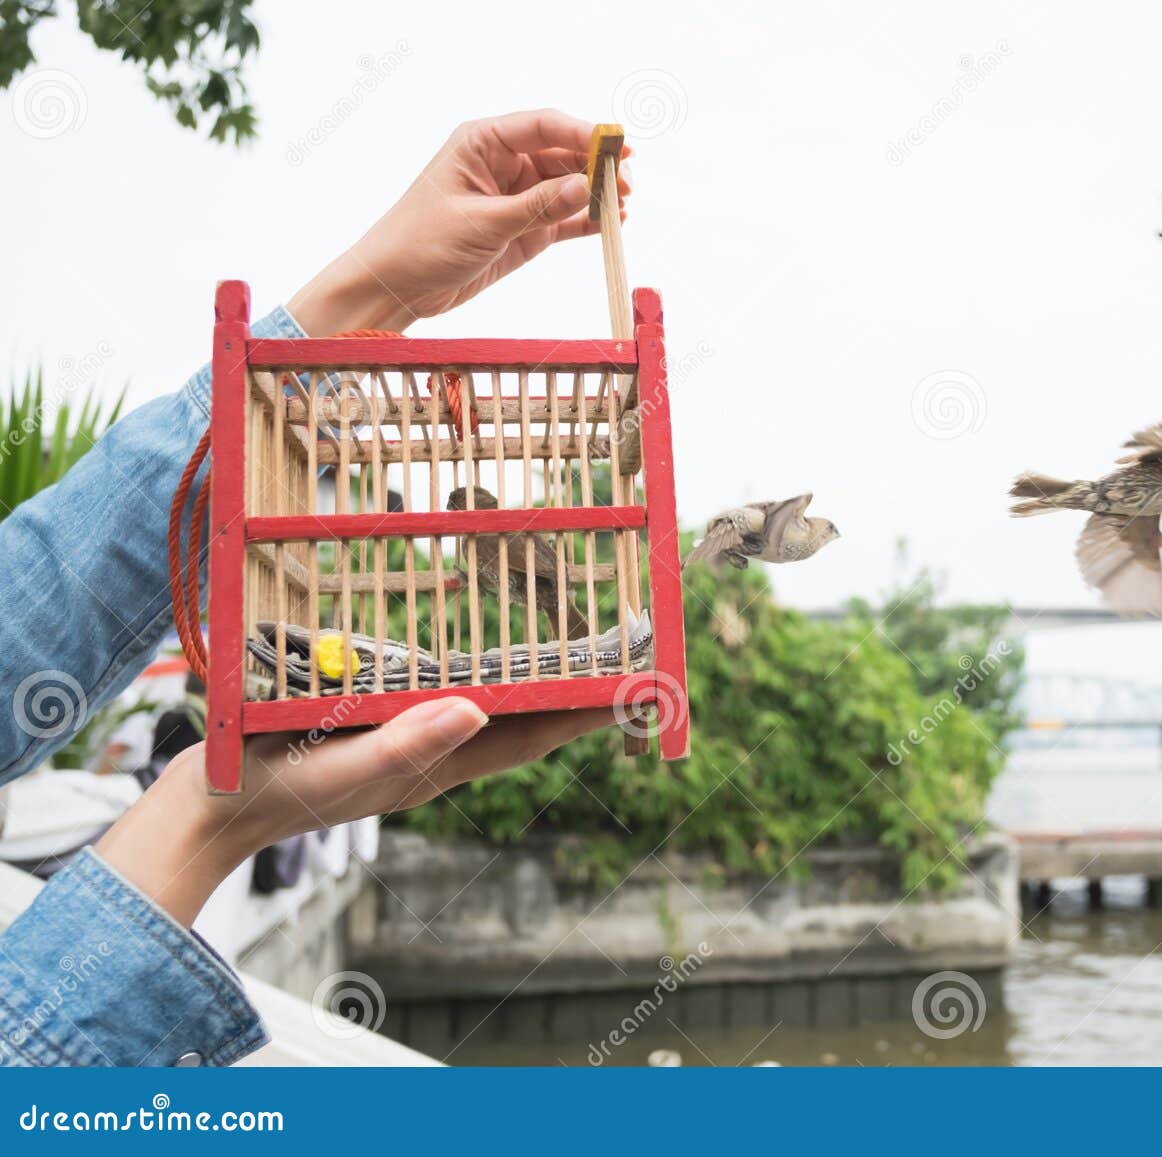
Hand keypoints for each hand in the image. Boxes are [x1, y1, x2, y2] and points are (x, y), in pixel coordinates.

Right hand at [95, 700, 615, 925]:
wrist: (203, 812)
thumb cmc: (265, 789)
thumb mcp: (335, 767)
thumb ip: (402, 745)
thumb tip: (476, 711)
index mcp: (433, 766)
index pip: (530, 736)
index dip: (585, 709)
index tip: (637, 677)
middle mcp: (432, 756)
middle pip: (522, 722)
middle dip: (575, 691)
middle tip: (623, 649)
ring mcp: (406, 745)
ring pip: (490, 712)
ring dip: (534, 683)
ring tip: (577, 650)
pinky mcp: (376, 730)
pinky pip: (446, 702)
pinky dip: (479, 680)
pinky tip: (480, 661)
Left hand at [287, 109, 631, 335]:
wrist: (396, 286)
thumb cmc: (421, 242)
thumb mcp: (483, 223)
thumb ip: (537, 206)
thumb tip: (586, 188)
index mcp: (482, 143)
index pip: (542, 126)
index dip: (582, 133)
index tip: (614, 145)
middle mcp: (502, 164)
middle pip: (561, 155)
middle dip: (595, 166)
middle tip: (625, 182)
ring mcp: (515, 197)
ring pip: (566, 187)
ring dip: (595, 195)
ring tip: (623, 205)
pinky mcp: (523, 230)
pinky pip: (563, 219)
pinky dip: (586, 221)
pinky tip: (611, 223)